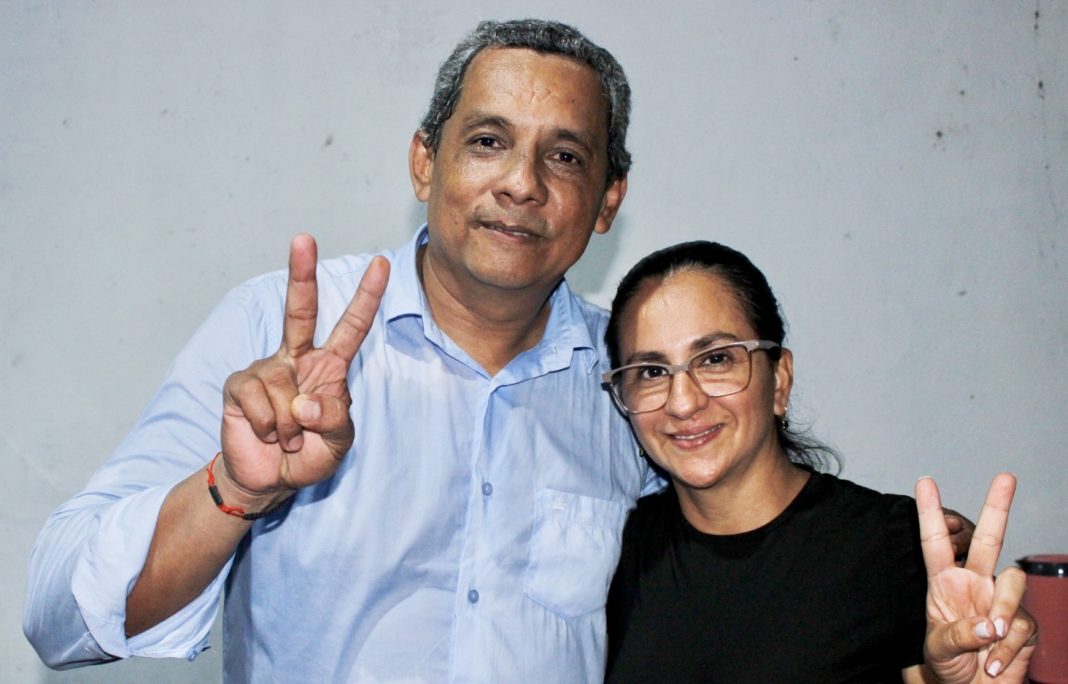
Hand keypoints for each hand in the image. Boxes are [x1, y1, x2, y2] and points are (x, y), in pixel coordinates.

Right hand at [218, 234, 389, 508]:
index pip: (352, 326)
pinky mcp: (239, 385)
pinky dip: (267, 425)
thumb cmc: (310, 454)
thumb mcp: (337, 442)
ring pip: (282, 383)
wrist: (269, 478)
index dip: (366, 297)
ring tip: (289, 437)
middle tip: (304, 238)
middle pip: (300, 311)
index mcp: (329, 367)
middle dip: (301, 274)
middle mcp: (297, 359)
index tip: (381, 264)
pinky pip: (257, 399)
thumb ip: (332, 419)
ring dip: (289, 424)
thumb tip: (303, 400)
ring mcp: (267, 369)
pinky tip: (266, 433)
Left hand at [917, 474, 1036, 681]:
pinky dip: (1007, 650)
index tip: (924, 481)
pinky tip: (995, 664)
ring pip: (1013, 581)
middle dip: (997, 507)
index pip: (935, 542)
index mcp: (945, 583)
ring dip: (1001, 611)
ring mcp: (1000, 600)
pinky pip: (1021, 624)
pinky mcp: (1023, 623)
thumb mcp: (939, 648)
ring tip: (989, 641)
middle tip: (1006, 477)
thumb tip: (989, 623)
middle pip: (988, 539)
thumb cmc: (948, 664)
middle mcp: (975, 584)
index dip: (930, 512)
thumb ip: (959, 633)